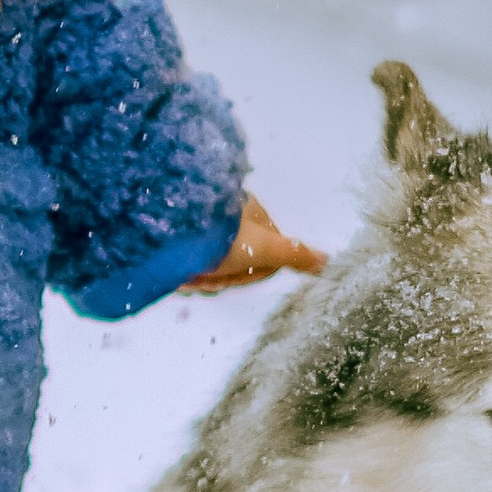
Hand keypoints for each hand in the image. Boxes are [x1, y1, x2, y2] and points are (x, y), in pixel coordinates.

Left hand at [181, 193, 327, 292]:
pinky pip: (189, 264)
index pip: (265, 255)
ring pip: (211, 268)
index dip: (251, 272)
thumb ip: (294, 255)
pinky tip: (176, 273)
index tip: (238, 269)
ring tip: (188, 273)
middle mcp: (227, 216)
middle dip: (223, 277)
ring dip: (201, 279)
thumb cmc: (219, 237)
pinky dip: (184, 274)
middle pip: (236, 264)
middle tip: (208, 274)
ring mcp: (202, 226)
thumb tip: (328, 260)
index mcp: (251, 212)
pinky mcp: (178, 236)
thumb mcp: (262, 248)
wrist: (164, 228)